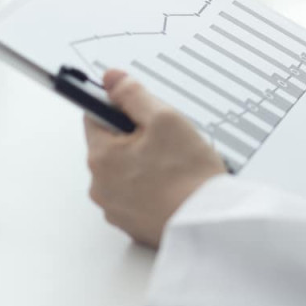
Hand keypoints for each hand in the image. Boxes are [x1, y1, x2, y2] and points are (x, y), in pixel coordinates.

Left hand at [84, 70, 226, 247]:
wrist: (210, 225)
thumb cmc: (189, 175)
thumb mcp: (164, 118)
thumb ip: (132, 94)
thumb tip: (110, 79)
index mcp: (101, 157)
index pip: (94, 116)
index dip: (119, 107)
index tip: (139, 110)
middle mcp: (100, 185)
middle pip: (110, 145)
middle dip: (134, 137)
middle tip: (166, 141)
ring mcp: (115, 208)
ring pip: (123, 170)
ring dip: (142, 163)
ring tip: (174, 166)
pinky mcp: (131, 225)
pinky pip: (134, 195)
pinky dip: (149, 188)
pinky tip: (172, 187)